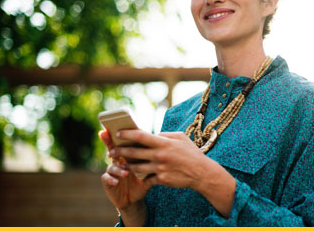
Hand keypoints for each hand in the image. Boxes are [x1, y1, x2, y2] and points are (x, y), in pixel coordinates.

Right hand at [99, 130, 150, 211]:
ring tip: (125, 172)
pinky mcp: (108, 182)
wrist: (134, 199)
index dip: (119, 135)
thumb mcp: (148, 171)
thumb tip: (165, 147)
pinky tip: (116, 181)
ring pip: (111, 166)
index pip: (124, 143)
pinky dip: (111, 179)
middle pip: (112, 148)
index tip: (117, 127)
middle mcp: (118, 161)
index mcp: (127, 156)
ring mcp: (112, 171)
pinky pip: (106, 178)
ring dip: (117, 168)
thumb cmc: (142, 182)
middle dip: (109, 142)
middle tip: (109, 137)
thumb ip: (153, 160)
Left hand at [111, 129, 236, 218]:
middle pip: (134, 152)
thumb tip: (154, 135)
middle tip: (112, 150)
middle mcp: (159, 155)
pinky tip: (136, 174)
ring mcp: (160, 168)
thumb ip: (165, 135)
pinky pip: (146, 178)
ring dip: (127, 165)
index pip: (140, 136)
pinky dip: (141, 176)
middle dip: (120, 151)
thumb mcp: (180, 137)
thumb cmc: (191, 153)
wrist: (201, 173)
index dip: (127, 134)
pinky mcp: (161, 180)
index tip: (118, 133)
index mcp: (163, 143)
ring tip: (120, 163)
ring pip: (136, 167)